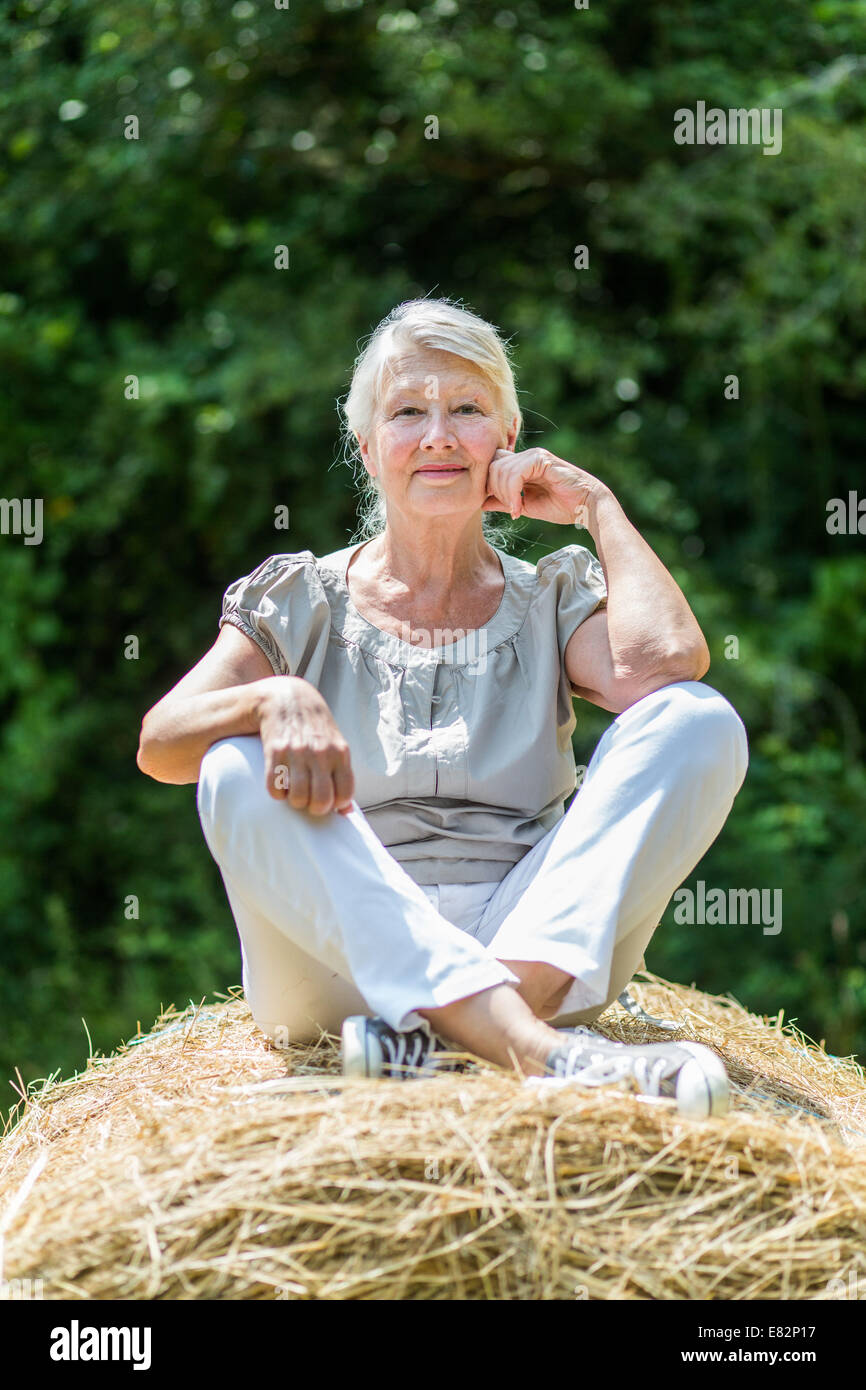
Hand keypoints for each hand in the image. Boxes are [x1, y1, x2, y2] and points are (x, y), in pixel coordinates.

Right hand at [257, 677, 354, 815]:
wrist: (287, 698)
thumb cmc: (315, 728)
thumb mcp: (336, 745)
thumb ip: (343, 775)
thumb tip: (347, 812)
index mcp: (340, 753)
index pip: (344, 794)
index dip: (336, 804)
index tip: (328, 800)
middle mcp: (320, 754)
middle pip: (321, 801)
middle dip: (314, 808)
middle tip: (309, 800)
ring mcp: (297, 753)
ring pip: (297, 798)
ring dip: (294, 801)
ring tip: (293, 792)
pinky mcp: (275, 752)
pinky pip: (275, 789)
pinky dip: (276, 793)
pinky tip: (279, 782)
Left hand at [482, 446, 611, 527]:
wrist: (586, 508)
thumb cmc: (561, 507)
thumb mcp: (526, 506)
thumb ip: (504, 502)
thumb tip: (481, 502)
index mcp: (522, 464)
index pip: (493, 466)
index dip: (490, 485)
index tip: (501, 506)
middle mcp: (527, 455)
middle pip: (493, 465)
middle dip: (494, 490)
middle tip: (510, 509)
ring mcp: (535, 455)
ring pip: (501, 469)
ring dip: (504, 494)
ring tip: (516, 510)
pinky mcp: (542, 459)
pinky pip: (515, 473)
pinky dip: (512, 493)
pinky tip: (519, 508)